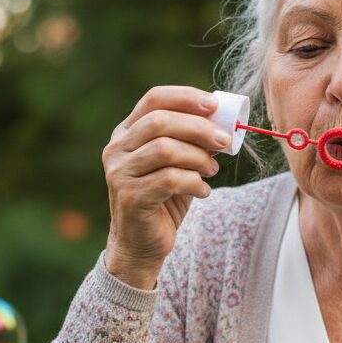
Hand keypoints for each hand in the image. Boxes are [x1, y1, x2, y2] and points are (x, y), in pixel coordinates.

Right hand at [102, 86, 230, 288]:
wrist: (140, 244)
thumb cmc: (162, 200)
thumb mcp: (177, 165)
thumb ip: (192, 142)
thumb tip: (223, 122)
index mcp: (126, 133)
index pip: (154, 99)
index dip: (186, 97)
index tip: (215, 105)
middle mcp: (117, 149)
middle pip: (160, 121)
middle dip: (198, 127)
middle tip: (224, 140)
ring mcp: (120, 173)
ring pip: (164, 149)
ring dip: (197, 157)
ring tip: (212, 170)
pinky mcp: (130, 197)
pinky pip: (169, 179)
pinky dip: (194, 182)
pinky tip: (202, 191)